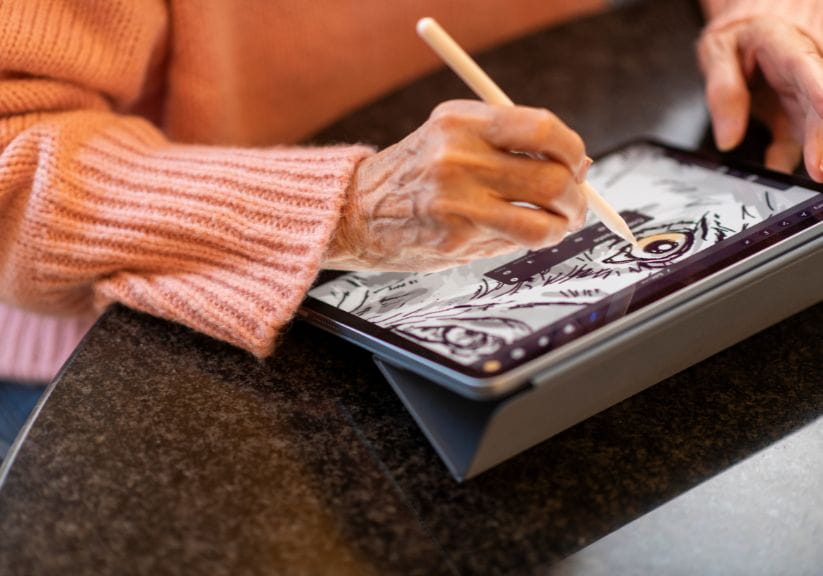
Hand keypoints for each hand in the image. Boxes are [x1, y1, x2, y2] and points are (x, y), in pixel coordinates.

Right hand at [324, 100, 588, 271]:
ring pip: (544, 217)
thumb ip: (505, 144)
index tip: (577, 162)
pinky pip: (517, 240)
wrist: (356, 211)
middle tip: (575, 203)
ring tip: (558, 224)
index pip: (542, 129)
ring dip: (563, 224)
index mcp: (460, 121)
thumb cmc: (412, 175)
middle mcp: (458, 156)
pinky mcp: (457, 237)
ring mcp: (457, 200)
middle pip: (552, 176)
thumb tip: (575, 163)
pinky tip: (523, 235)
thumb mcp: (450, 137)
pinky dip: (532, 240)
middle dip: (577, 196)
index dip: (572, 149)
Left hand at [698, 17, 822, 179]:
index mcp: (784, 44)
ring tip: (813, 175)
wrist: (754, 22)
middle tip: (818, 170)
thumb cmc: (739, 33)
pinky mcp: (797, 115)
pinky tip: (774, 169)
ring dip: (815, 153)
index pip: (807, 68)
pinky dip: (784, 159)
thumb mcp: (717, 50)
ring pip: (816, 126)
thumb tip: (727, 139)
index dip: (821, 93)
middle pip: (821, 104)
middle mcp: (804, 70)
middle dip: (822, 139)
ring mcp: (804, 95)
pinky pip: (794, 143)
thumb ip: (722, 90)